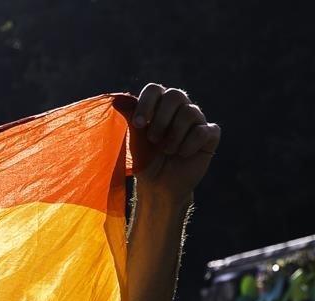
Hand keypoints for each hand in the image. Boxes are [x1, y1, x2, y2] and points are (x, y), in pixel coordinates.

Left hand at [130, 84, 220, 203]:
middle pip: (176, 95)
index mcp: (158, 105)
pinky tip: (182, 154)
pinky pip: (204, 131)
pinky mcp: (209, 135)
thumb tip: (116, 100)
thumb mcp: (133, 140)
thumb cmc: (144, 159)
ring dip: (174, 136)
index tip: (138, 124)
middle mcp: (179, 107)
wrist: (159, 184)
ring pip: (190, 112)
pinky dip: (189, 146)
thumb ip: (128, 119)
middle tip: (153, 139)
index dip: (146, 104)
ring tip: (167, 151)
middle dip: (161, 120)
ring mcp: (196, 120)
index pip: (154, 89)